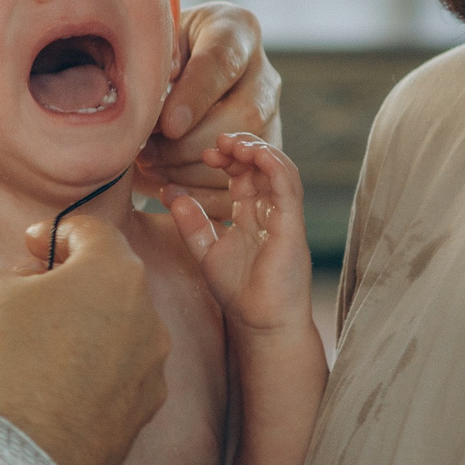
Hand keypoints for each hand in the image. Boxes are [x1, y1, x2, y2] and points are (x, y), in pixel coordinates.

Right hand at [0, 215, 168, 464]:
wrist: (22, 452)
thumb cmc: (1, 361)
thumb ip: (13, 272)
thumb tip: (29, 285)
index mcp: (113, 271)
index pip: (91, 231)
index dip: (56, 231)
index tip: (31, 244)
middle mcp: (147, 314)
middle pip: (110, 281)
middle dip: (74, 281)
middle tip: (34, 293)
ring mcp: (152, 365)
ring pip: (120, 329)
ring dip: (88, 328)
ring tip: (44, 346)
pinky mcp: (146, 408)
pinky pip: (120, 374)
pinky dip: (95, 371)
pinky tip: (60, 385)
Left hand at [140, 2, 282, 210]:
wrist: (176, 72)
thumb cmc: (159, 54)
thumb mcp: (153, 42)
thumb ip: (157, 61)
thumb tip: (160, 92)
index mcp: (237, 31)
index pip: (222, 61)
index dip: (196, 97)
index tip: (168, 126)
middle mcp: (263, 74)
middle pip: (245, 115)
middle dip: (191, 144)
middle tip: (148, 155)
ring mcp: (271, 115)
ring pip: (247, 153)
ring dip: (194, 170)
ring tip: (153, 170)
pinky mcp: (263, 152)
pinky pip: (245, 182)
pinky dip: (205, 194)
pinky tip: (172, 191)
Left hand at [169, 135, 311, 338]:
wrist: (261, 323)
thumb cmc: (239, 292)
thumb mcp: (206, 252)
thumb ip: (192, 225)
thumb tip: (171, 194)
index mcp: (251, 214)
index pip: (244, 174)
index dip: (227, 158)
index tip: (205, 153)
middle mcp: (270, 211)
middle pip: (261, 165)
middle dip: (241, 148)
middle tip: (218, 141)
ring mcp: (284, 215)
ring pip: (279, 168)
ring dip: (258, 149)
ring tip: (234, 143)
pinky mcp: (293, 224)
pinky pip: (288, 185)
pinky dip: (274, 164)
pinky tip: (255, 153)